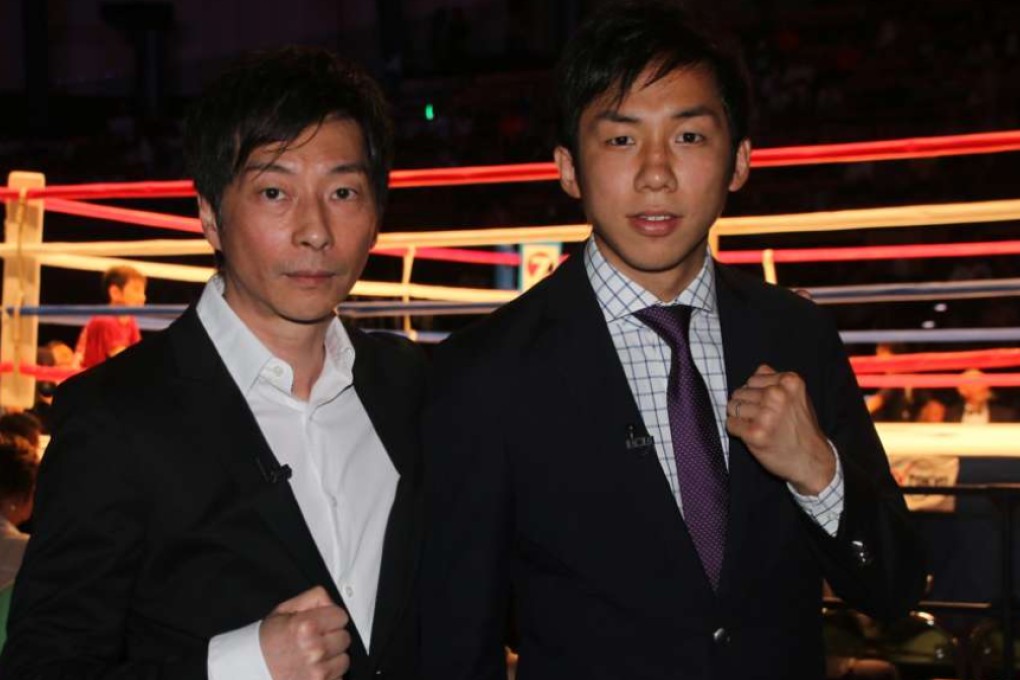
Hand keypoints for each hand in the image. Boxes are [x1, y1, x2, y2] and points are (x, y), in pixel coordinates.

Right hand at [260, 586, 351, 679]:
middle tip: (314, 641)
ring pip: (344, 660)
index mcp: (306, 627)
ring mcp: (318, 673)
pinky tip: (312, 671)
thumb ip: (312, 599)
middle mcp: (314, 650)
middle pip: (345, 638)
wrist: (251, 670)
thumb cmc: (267, 642)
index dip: (331, 618)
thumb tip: (332, 602)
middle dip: (332, 638)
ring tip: (312, 658)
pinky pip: (338, 677)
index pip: (341, 616)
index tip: (321, 623)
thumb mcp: (284, 611)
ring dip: (332, 658)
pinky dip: (329, 675)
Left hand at [726, 364, 834, 494]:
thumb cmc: (801, 428)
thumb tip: (759, 369)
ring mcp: (766, 414)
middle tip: (763, 420)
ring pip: (732, 407)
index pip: (752, 380)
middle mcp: (777, 395)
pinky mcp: (755, 432)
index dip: (756, 394)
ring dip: (741, 418)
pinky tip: (753, 436)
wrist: (812, 461)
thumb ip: (778, 381)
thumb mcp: (798, 397)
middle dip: (747, 406)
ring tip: (759, 427)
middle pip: (740, 392)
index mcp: (789, 382)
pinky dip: (737, 430)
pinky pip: (730, 424)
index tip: (768, 407)